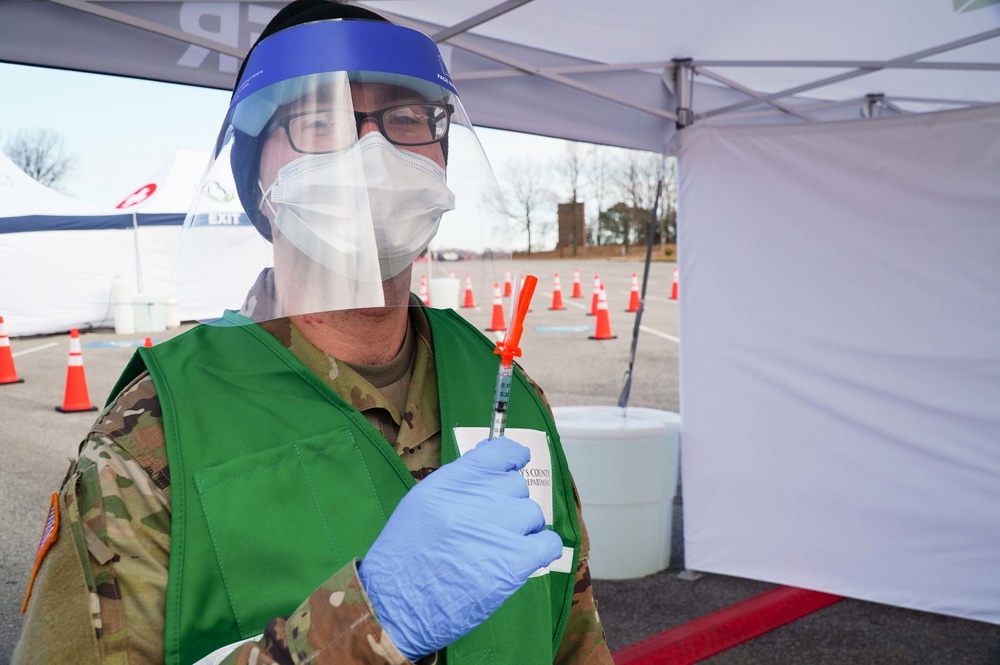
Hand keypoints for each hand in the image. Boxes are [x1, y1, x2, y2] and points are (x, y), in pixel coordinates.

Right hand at [358, 436, 562, 660]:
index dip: (513, 457)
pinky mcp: (513, 562)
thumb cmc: (403, 560)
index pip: (498, 451)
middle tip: (491, 529)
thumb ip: (457, 487)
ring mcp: (496, 529)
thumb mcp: (421, 506)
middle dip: (509, 505)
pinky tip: (526, 559)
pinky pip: (548, 543)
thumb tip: (493, 475)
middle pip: (516, 486)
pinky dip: (542, 550)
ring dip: (522, 531)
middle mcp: (475, 499)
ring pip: (532, 514)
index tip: (517, 463)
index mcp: (450, 482)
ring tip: (498, 551)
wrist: (393, 606)